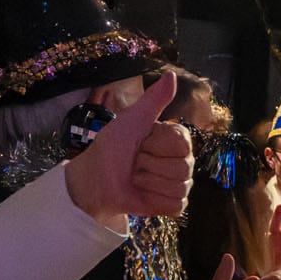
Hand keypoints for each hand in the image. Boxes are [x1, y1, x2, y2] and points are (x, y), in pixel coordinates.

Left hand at [63, 71, 192, 226]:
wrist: (97, 177)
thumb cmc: (112, 146)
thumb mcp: (132, 120)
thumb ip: (154, 100)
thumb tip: (171, 75)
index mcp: (176, 140)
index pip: (182, 144)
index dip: (157, 144)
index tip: (141, 141)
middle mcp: (183, 161)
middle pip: (182, 167)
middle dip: (150, 164)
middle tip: (135, 161)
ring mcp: (180, 184)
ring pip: (178, 187)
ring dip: (149, 182)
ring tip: (136, 177)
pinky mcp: (173, 205)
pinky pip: (175, 205)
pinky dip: (154, 199)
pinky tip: (143, 193)